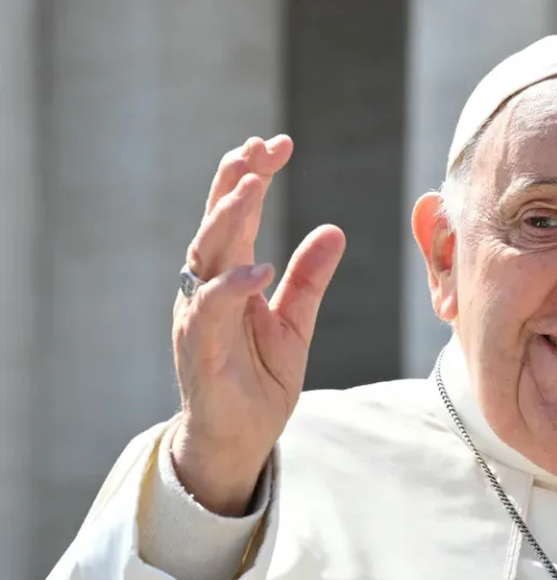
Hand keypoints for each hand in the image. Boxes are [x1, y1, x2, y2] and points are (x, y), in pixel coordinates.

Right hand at [169, 135, 345, 515]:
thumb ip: (309, 278)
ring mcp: (199, 315)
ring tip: (254, 185)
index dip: (252, 176)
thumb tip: (334, 230)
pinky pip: (210, 309)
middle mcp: (208, 287)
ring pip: (204, 255)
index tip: (278, 143)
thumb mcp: (295, 322)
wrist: (241, 436)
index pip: (237, 214)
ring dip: (227, 218)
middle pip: (216, 222)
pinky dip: (232, 286)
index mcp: (229, 276)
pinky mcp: (199, 347)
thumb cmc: (259, 378)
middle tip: (260, 147)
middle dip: (235, 180)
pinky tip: (259, 268)